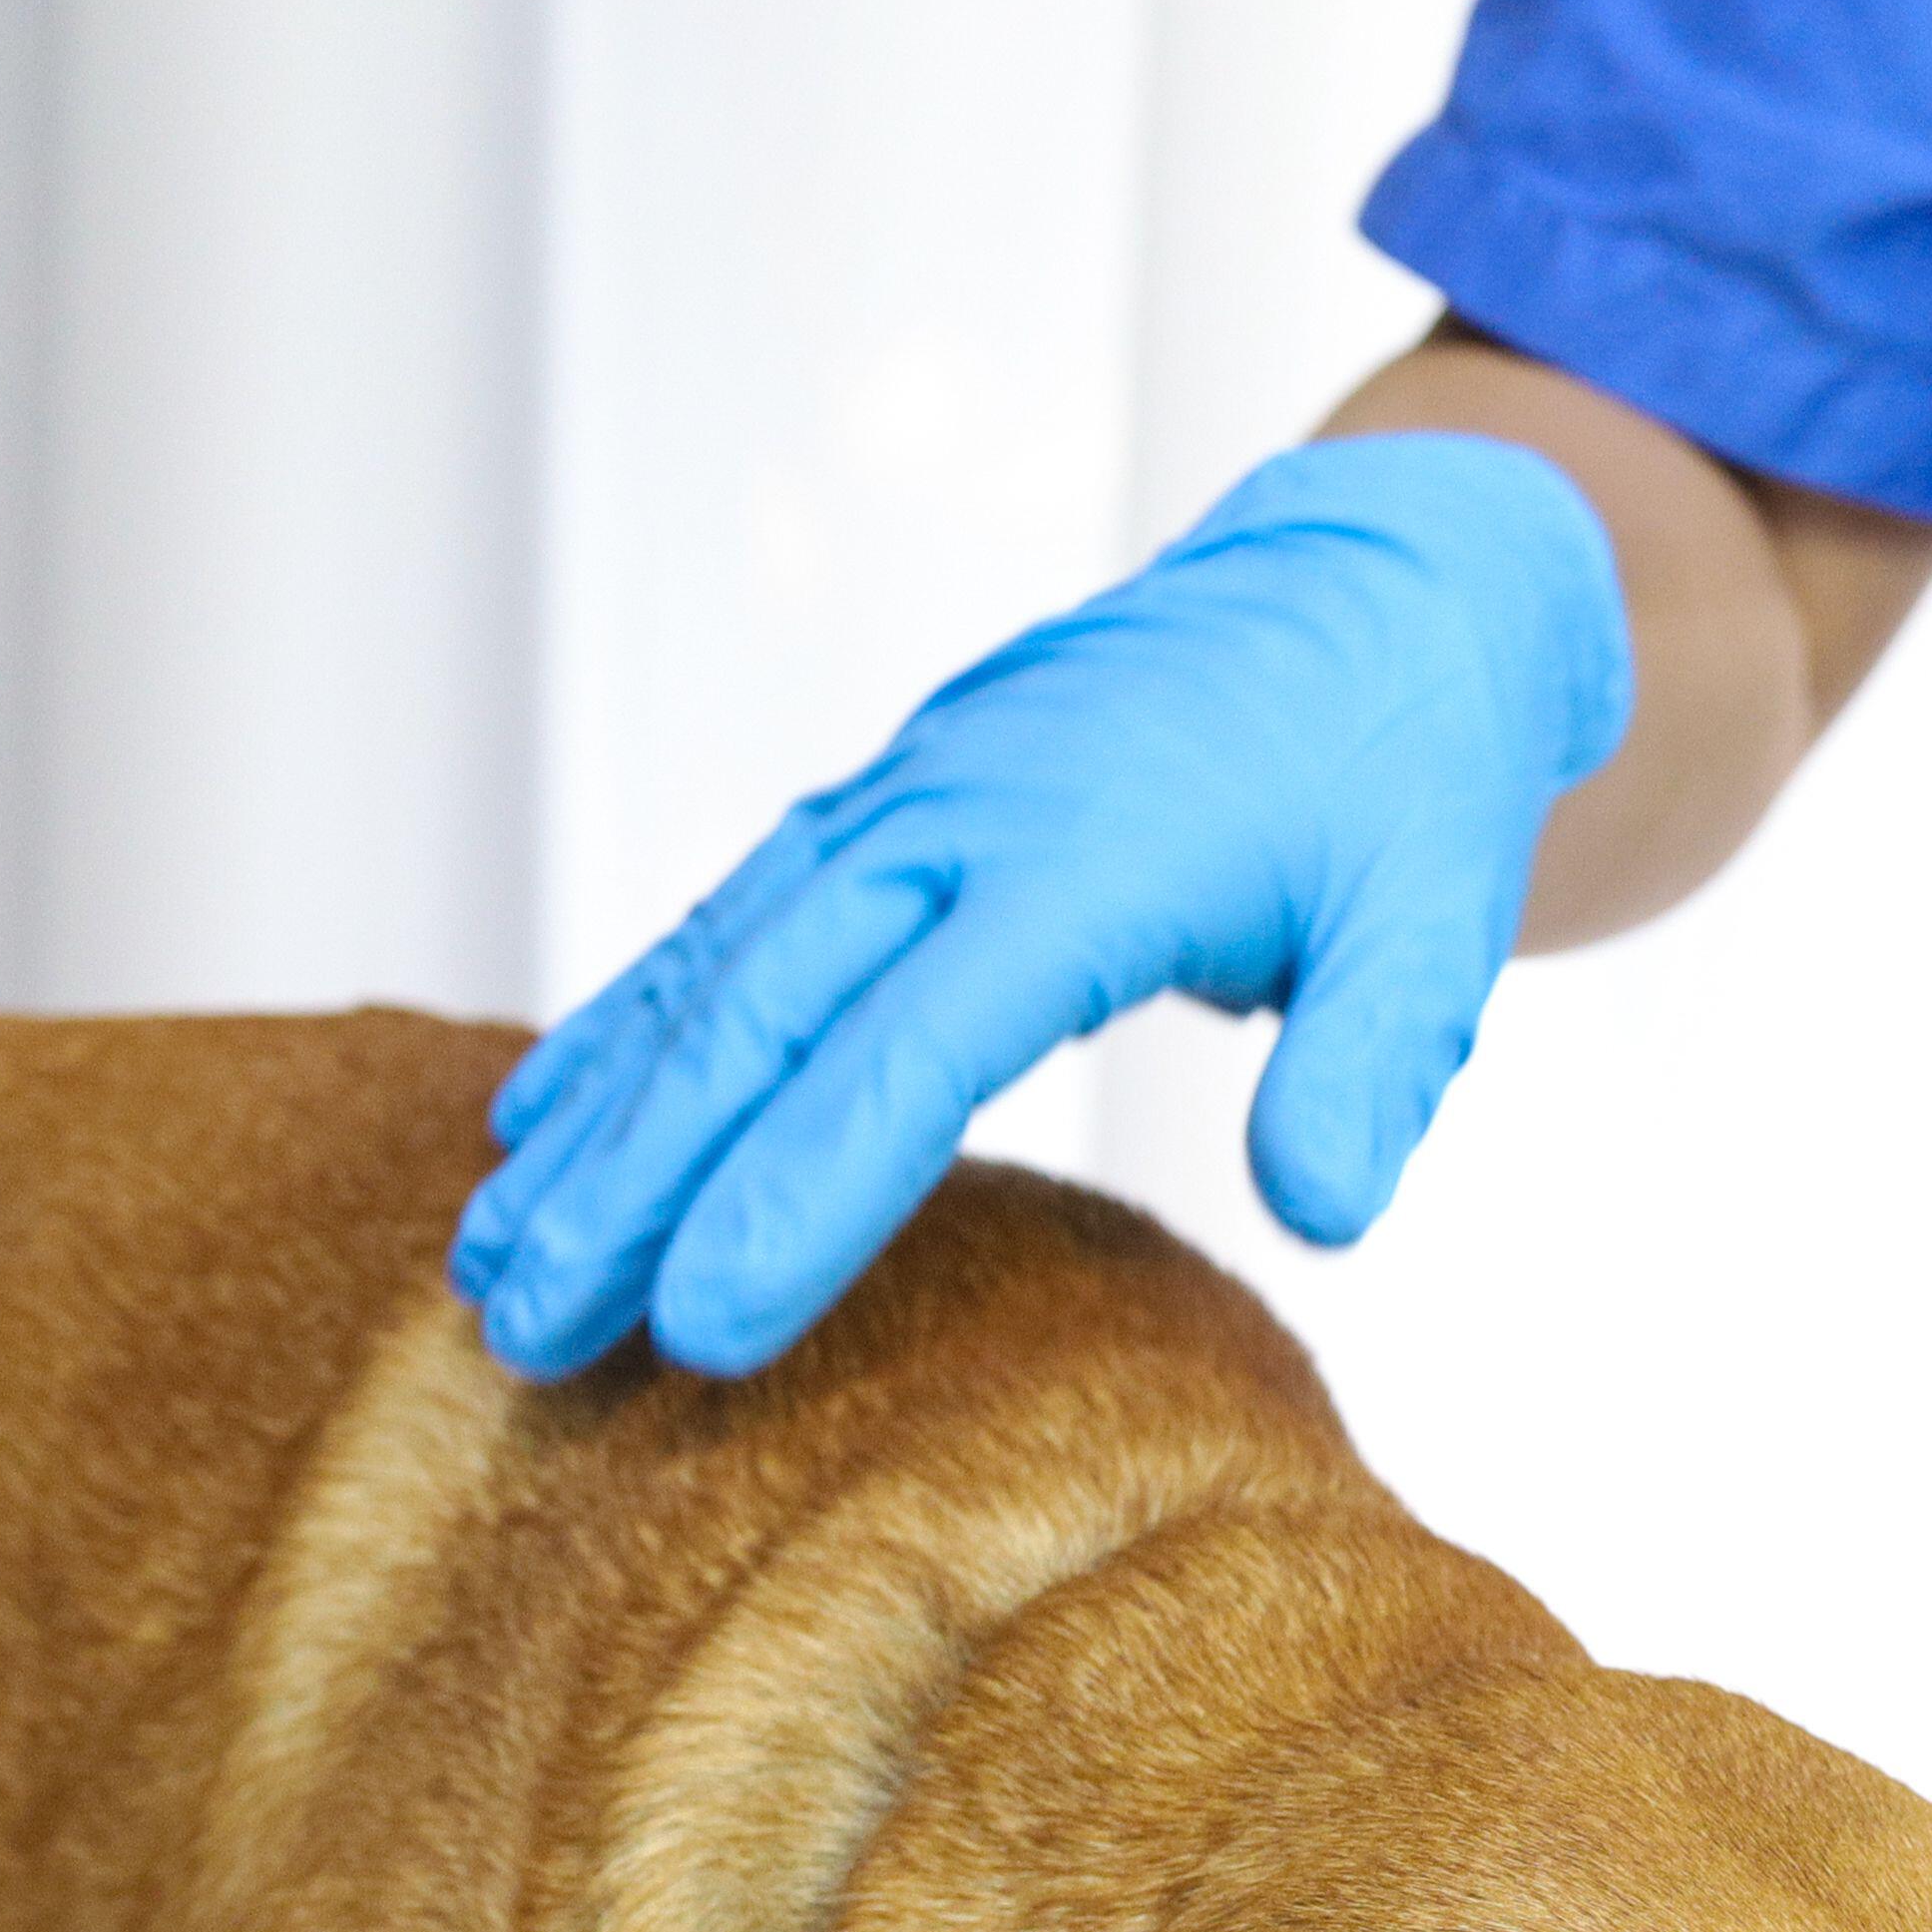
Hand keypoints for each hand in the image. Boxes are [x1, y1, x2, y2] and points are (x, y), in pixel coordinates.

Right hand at [454, 433, 1632, 1377]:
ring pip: (713, 974)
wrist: (1376, 596)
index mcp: (1085, 862)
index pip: (914, 1052)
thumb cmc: (1404, 783)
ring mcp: (903, 806)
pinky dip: (627, 1028)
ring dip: (598, 1124)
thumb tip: (1325, 1211)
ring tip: (494, 1270)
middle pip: (764, 1019)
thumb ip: (1373, 1059)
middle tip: (528, 1336)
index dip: (801, 1193)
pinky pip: (728, 927)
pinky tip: (540, 1126)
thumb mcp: (1437, 919)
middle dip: (637, 1184)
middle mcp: (956, 823)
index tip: (703, 1327)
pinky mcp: (885, 810)